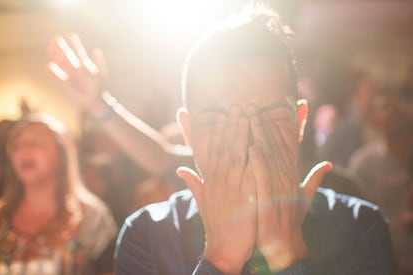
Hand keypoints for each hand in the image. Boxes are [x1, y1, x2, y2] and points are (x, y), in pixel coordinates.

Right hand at [47, 34, 107, 115]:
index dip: (75, 44)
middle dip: (62, 47)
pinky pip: (58, 75)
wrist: (96, 100)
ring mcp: (70, 74)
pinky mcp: (65, 82)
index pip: (79, 51)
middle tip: (55, 38)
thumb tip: (96, 50)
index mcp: (85, 63)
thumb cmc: (100, 87)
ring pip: (61, 63)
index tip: (70, 35)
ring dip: (56, 56)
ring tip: (50, 48)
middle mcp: (76, 67)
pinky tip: (49, 66)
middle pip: (67, 55)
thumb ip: (98, 62)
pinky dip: (53, 71)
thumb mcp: (100, 74)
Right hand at [177, 107, 255, 273]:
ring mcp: (230, 189)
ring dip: (241, 134)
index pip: (212, 150)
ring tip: (248, 115)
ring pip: (235, 156)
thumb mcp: (202, 202)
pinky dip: (252, 158)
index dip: (218, 131)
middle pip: (224, 147)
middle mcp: (218, 181)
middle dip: (232, 125)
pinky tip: (257, 143)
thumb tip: (180, 169)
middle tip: (239, 105)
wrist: (225, 249)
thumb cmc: (217, 223)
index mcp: (210, 180)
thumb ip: (194, 183)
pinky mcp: (243, 199)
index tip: (222, 114)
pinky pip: (248, 174)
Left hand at [247, 104, 331, 271]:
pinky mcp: (268, 198)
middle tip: (256, 102)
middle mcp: (285, 176)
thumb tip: (328, 164)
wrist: (283, 245)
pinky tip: (251, 146)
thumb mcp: (305, 196)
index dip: (287, 124)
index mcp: (290, 173)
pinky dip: (258, 161)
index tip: (285, 105)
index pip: (288, 144)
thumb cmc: (291, 219)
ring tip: (250, 115)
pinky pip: (262, 177)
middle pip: (276, 144)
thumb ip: (315, 178)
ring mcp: (277, 186)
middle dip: (266, 122)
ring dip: (259, 135)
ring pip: (268, 155)